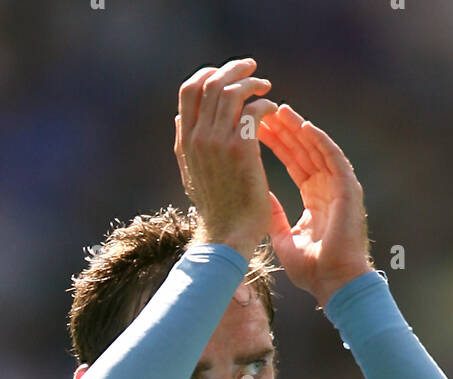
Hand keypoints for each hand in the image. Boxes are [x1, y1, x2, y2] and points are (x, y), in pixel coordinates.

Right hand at [175, 58, 278, 260]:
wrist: (226, 236)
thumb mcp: (191, 174)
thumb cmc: (215, 208)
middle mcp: (198, 138)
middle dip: (234, 69)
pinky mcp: (241, 150)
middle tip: (251, 68)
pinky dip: (265, 104)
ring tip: (265, 87)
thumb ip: (185, 144)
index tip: (226, 74)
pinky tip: (273, 110)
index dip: (208, 74)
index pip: (189, 90)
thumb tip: (180, 118)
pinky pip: (253, 111)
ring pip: (233, 92)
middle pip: (211, 83)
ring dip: (251, 83)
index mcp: (185, 141)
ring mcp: (218, 143)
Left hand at [257, 105, 373, 305]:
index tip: (258, 129)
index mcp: (315, 200)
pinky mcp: (348, 189)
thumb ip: (274, 215)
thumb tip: (259, 195)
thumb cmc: (312, 270)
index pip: (294, 164)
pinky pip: (333, 157)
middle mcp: (328, 189)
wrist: (335, 283)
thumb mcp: (283, 238)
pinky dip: (319, 140)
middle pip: (304, 152)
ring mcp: (340, 187)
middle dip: (284, 131)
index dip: (277, 146)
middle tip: (264, 112)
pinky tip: (304, 125)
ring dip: (299, 129)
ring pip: (317, 149)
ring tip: (280, 110)